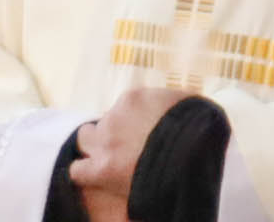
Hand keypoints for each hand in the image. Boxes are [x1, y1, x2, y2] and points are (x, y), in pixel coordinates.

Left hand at [72, 83, 185, 221]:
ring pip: (84, 139)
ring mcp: (105, 143)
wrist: (192, 154)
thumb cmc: (196, 126)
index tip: (141, 131)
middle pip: (102, 121)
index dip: (131, 121)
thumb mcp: (187, 103)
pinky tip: (94, 176)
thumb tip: (173, 105)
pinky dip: (83, 172)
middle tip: (125, 145)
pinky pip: (77, 170)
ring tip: (107, 158)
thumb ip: (171, 102)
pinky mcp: (101, 170)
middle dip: (109, 132)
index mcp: (133, 98)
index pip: (123, 107)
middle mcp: (113, 116)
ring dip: (93, 147)